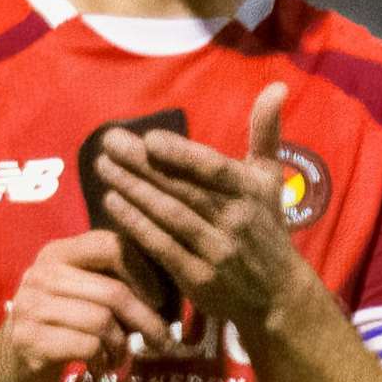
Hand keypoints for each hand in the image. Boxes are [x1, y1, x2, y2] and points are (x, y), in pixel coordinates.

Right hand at [0, 229, 169, 381]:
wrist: (8, 368)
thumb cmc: (60, 327)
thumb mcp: (83, 295)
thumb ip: (115, 283)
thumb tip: (172, 292)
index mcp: (57, 253)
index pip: (110, 244)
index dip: (144, 270)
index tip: (162, 298)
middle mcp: (41, 272)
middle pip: (112, 291)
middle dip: (146, 319)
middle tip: (163, 339)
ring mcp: (31, 305)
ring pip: (102, 321)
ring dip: (122, 345)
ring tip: (122, 356)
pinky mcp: (29, 338)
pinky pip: (87, 346)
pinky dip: (104, 360)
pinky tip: (100, 367)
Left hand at [94, 82, 308, 333]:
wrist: (277, 295)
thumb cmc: (266, 226)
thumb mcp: (269, 178)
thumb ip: (266, 131)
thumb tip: (277, 85)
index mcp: (251, 191)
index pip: (213, 169)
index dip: (182, 155)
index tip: (149, 138)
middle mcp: (236, 221)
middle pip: (183, 189)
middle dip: (142, 165)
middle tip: (108, 142)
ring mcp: (216, 252)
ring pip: (169, 216)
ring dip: (133, 190)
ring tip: (103, 167)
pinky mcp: (198, 279)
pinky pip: (162, 247)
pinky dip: (136, 225)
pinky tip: (112, 203)